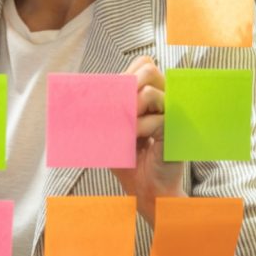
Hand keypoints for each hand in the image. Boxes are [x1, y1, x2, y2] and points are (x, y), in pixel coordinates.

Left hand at [110, 55, 185, 226]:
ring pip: (149, 89)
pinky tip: (136, 140)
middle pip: (148, 69)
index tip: (111, 99)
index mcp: (152, 96)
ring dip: (129, 109)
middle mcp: (165, 99)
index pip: (141, 65)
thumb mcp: (111, 131)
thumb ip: (103, 108)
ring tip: (127, 128)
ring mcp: (172, 112)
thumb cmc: (129, 162)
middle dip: (126, 87)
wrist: (145, 191)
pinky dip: (139, 127)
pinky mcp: (176, 127)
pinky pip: (155, 116)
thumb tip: (80, 91)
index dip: (124, 76)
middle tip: (118, 111)